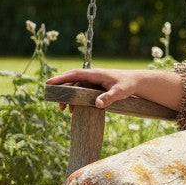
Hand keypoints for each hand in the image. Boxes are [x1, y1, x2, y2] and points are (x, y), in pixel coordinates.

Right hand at [46, 67, 183, 112]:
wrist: (137, 82)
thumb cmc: (129, 85)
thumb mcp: (120, 92)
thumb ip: (109, 97)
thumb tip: (97, 104)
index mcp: (95, 74)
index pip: (74, 74)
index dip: (60, 78)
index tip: (48, 83)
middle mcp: (92, 76)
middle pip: (72, 81)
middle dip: (62, 91)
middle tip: (58, 105)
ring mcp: (93, 81)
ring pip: (76, 88)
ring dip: (69, 97)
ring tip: (65, 110)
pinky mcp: (96, 87)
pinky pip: (82, 92)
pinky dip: (76, 99)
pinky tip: (74, 110)